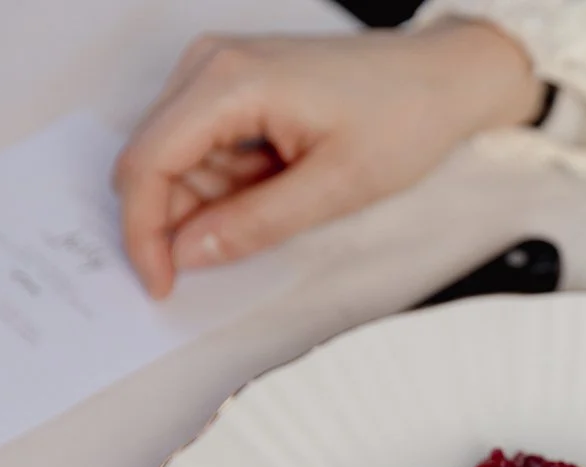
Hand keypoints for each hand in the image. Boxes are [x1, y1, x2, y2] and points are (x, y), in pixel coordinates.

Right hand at [113, 21, 543, 297]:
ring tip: (291, 191)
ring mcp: (219, 70)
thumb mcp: (335, 188)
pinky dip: (234, 181)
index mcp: (228, 80)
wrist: (442, 79)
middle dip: (186, 217)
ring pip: (179, 161)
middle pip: (154, 162)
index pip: (147, 164)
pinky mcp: (233, 84)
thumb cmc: (403, 117)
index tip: (161, 283)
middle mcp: (210, 64)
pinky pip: (206, 148)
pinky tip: (284, 178)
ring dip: (218, 199)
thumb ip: (254, 225)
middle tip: (248, 238)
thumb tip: (188, 254)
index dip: (143, 233)